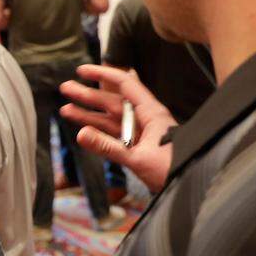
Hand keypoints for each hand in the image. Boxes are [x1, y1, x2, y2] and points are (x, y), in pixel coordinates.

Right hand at [59, 64, 175, 192]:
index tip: (82, 71)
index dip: (102, 74)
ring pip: (110, 119)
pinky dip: (98, 132)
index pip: (124, 84)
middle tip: (65, 89)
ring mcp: (140, 133)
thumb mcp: (138, 158)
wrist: (190, 184)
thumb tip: (81, 134)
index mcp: (151, 113)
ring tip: (66, 110)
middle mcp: (144, 119)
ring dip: (89, 115)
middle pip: (112, 101)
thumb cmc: (173, 169)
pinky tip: (83, 130)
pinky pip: (114, 135)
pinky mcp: (137, 147)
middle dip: (88, 95)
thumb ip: (107, 147)